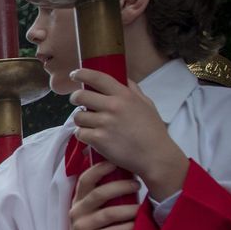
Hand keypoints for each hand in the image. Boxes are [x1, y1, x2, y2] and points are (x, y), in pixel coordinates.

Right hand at [47, 160, 141, 229]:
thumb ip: (102, 198)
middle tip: (137, 185)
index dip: (100, 169)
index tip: (117, 162)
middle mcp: (77, 212)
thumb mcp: (91, 213)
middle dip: (120, 187)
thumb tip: (129, 179)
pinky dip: (125, 228)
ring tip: (141, 208)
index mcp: (79, 201)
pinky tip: (136, 226)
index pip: (86, 179)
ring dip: (128, 209)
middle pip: (98, 194)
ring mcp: (81, 228)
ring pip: (107, 214)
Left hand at [69, 69, 189, 197]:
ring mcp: (105, 123)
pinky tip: (92, 137)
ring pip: (78, 116)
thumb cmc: (152, 130)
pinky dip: (83, 135)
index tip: (75, 74)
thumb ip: (133, 90)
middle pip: (80, 96)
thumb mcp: (147, 104)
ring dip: (81, 120)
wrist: (155, 156)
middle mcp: (113, 107)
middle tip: (78, 102)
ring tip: (90, 123)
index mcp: (125, 95)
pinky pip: (80, 133)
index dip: (82, 74)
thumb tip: (123, 78)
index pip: (98, 78)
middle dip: (76, 98)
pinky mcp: (98, 139)